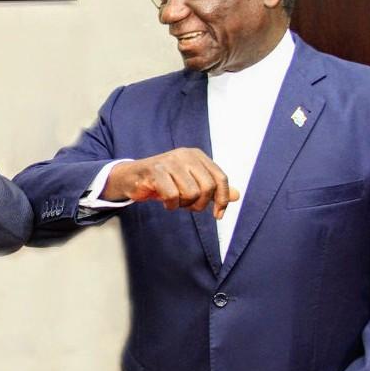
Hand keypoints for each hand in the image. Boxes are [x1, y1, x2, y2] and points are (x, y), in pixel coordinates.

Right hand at [101, 148, 239, 217]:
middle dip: (199, 204)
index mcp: (197, 155)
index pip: (220, 178)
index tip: (218, 215)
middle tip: (187, 206)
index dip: (222, 200)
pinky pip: (172, 196)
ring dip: (183, 204)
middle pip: (207, 188)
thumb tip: (237, 195)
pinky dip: (170, 205)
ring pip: (191, 193)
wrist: (132, 177)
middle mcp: (185, 155)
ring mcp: (170, 161)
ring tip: (175, 201)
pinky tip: (165, 202)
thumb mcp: (191, 182)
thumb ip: (213, 188)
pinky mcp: (155, 171)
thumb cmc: (164, 180)